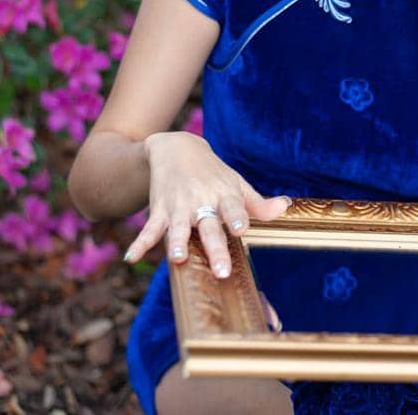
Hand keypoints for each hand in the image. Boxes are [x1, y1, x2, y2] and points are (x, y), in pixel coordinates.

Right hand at [122, 131, 291, 278]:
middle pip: (209, 226)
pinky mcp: (159, 209)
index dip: (237, 217)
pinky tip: (131, 257)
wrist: (175, 148)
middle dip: (215, 247)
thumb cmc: (212, 173)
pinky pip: (149, 228)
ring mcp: (178, 206)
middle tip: (221, 271)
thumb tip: (285, 207)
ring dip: (176, 242)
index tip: (241, 229)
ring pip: (177, 227)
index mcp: (224, 194)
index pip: (233, 206)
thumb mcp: (235, 183)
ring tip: (177, 259)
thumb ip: (257, 202)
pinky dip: (140, 243)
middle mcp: (201, 200)